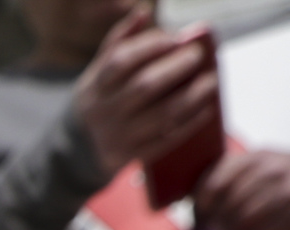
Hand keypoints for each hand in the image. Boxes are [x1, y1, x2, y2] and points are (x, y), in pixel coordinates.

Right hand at [73, 16, 219, 178]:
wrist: (78, 150)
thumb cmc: (100, 100)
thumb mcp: (97, 72)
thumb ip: (118, 42)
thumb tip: (142, 12)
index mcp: (94, 87)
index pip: (120, 62)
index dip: (149, 46)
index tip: (174, 38)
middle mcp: (104, 112)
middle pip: (143, 86)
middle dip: (175, 68)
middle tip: (198, 55)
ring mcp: (118, 137)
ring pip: (161, 115)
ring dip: (192, 96)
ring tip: (211, 81)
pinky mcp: (133, 156)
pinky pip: (167, 140)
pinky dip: (190, 123)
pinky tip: (205, 109)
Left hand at [192, 150, 289, 229]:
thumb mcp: (264, 160)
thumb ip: (233, 171)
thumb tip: (194, 196)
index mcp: (258, 157)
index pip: (218, 180)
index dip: (203, 200)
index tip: (200, 211)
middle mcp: (271, 172)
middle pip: (228, 205)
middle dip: (217, 221)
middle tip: (214, 228)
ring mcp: (285, 195)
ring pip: (242, 223)